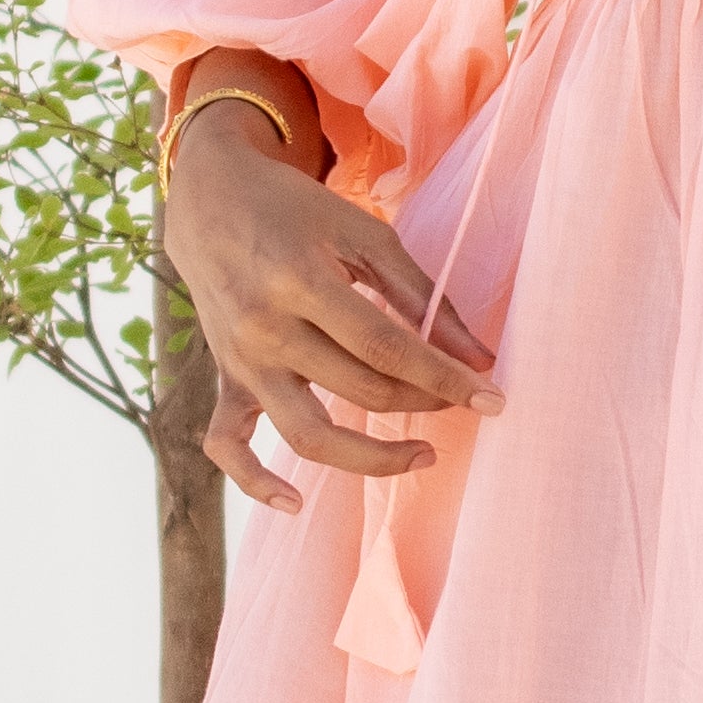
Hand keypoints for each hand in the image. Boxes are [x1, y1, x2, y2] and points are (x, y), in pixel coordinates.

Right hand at [163, 108, 502, 506]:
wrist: (211, 199)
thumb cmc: (297, 210)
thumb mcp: (363, 233)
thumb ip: (420, 294)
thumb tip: (477, 357)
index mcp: (302, 281)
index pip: (386, 348)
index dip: (444, 378)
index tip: (492, 398)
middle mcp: (265, 328)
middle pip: (359, 390)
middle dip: (423, 402)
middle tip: (458, 399)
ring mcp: (240, 360)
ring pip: (306, 435)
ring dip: (370, 459)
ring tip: (422, 454)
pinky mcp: (223, 379)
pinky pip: (228, 446)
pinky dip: (255, 482)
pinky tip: (295, 502)